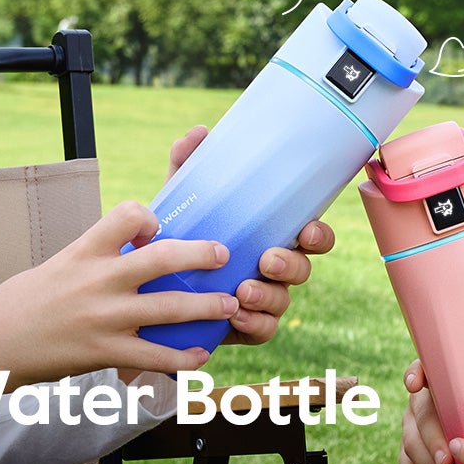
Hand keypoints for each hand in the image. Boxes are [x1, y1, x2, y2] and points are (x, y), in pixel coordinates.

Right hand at [0, 200, 232, 387]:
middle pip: (163, 257)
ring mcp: (104, 318)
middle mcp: (98, 280)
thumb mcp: (57, 266)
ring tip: (231, 306)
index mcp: (84, 251)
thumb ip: (94, 258)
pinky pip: (156, 356)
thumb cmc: (21, 304)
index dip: (150, 216)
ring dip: (207, 307)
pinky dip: (183, 359)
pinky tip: (199, 357)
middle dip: (202, 254)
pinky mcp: (105, 353)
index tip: (158, 226)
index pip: (128, 213)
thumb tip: (129, 252)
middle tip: (224, 255)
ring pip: (171, 308)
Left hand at [167, 124, 333, 345]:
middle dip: (290, 265)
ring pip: (283, 301)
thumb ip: (188, 164)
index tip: (305, 230)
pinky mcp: (244, 325)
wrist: (146, 281)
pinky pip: (263, 330)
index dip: (318, 234)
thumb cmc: (176, 233)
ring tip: (241, 292)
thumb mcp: (180, 197)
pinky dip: (253, 324)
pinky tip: (235, 316)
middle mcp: (272, 267)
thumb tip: (200, 132)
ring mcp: (262, 298)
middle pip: (302, 269)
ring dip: (267, 296)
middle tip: (266, 259)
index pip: (310, 235)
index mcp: (270, 234)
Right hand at [396, 358, 450, 463]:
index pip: (424, 367)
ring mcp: (415, 425)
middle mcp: (426, 400)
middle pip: (420, 414)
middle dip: (432, 439)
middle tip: (448, 461)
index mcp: (447, 382)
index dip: (416, 374)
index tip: (416, 386)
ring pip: (409, 443)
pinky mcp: (411, 450)